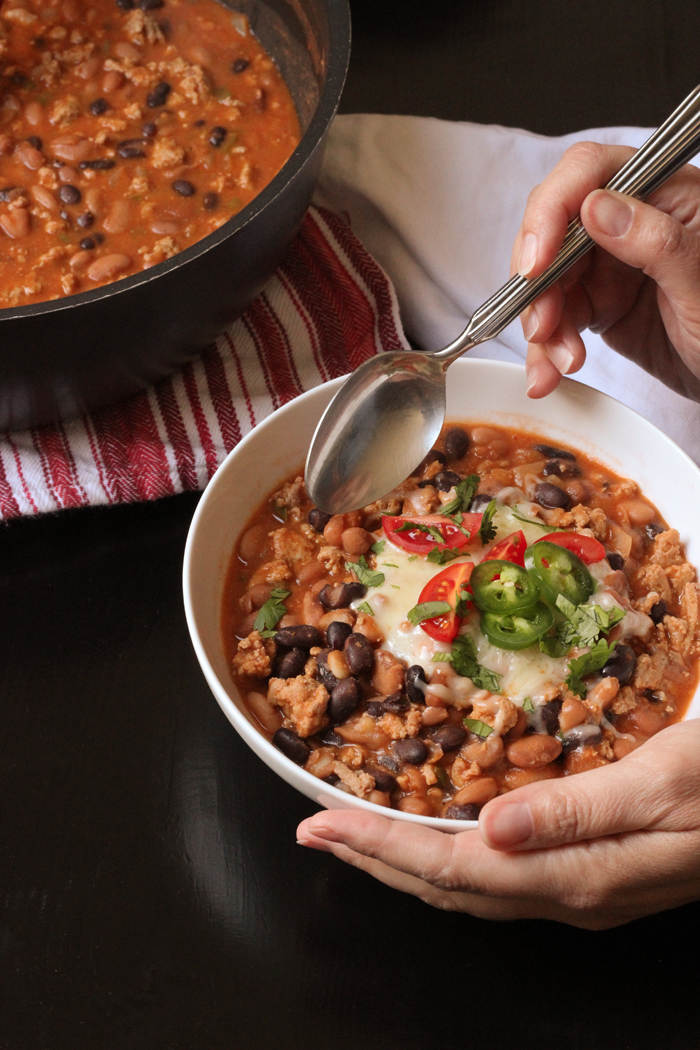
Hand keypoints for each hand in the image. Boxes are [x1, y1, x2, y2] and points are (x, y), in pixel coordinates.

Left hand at [297, 719, 699, 927]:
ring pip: (465, 888)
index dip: (380, 847)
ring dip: (401, 862)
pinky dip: (444, 859)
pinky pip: (494, 880)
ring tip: (354, 837)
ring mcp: (578, 892)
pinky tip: (434, 841)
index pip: (452, 866)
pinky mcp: (588, 878)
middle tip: (314, 831)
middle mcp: (568, 892)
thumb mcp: (662, 782)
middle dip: (372, 860)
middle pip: (445, 886)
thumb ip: (577, 811)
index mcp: (576, 873)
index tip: (323, 825)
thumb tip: (490, 831)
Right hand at [511, 141, 699, 400]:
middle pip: (554, 231)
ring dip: (541, 325)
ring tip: (555, 364)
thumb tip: (598, 208)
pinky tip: (549, 372)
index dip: (551, 212)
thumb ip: (656, 242)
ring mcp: (612, 263)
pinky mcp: (600, 303)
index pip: (588, 173)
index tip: (535, 263)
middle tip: (542, 326)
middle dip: (539, 283)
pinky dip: (546, 349)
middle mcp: (631, 220)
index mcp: (664, 193)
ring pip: (547, 281)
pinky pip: (556, 318)